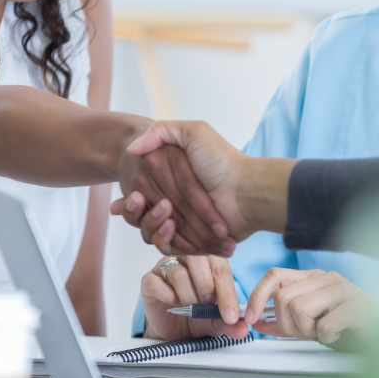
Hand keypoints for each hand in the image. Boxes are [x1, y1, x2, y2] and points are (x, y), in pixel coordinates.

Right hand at [114, 121, 295, 252]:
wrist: (246, 189)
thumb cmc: (221, 159)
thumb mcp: (194, 132)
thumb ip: (161, 131)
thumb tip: (132, 148)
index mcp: (170, 179)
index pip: (140, 192)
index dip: (131, 198)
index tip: (133, 195)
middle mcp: (173, 201)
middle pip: (141, 215)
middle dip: (137, 211)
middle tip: (141, 201)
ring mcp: (181, 222)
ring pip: (149, 232)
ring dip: (151, 224)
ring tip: (165, 214)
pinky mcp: (191, 240)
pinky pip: (167, 246)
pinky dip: (165, 239)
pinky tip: (170, 226)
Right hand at [141, 254, 248, 341]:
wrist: (174, 328)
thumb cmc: (197, 316)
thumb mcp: (216, 321)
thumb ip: (229, 323)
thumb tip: (243, 329)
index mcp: (209, 262)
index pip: (221, 269)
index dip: (227, 293)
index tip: (230, 315)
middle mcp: (187, 259)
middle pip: (198, 260)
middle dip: (206, 286)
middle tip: (207, 305)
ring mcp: (166, 267)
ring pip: (178, 272)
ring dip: (187, 295)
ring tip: (190, 308)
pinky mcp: (149, 279)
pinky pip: (155, 282)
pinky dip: (166, 296)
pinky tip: (172, 304)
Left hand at [245, 268, 376, 350]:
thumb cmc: (349, 327)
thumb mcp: (311, 324)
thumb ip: (284, 322)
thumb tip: (256, 322)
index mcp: (314, 278)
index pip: (275, 275)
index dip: (257, 296)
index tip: (250, 318)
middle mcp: (326, 277)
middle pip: (284, 298)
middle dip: (288, 325)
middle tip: (307, 333)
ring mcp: (342, 289)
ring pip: (299, 309)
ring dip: (307, 331)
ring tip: (324, 333)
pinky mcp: (355, 305)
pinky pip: (324, 326)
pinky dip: (327, 339)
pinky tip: (338, 336)